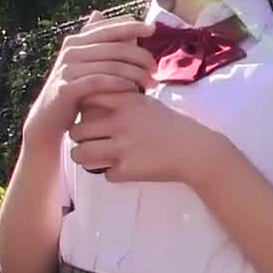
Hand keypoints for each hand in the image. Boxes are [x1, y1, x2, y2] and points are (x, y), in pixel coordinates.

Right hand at [21, 10, 157, 149]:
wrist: (49, 119)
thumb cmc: (77, 91)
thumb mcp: (93, 65)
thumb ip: (110, 45)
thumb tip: (131, 21)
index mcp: (77, 41)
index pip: (108, 27)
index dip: (131, 26)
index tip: (152, 29)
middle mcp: (71, 50)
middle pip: (114, 47)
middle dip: (140, 56)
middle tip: (156, 68)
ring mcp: (67, 68)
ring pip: (110, 65)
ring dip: (135, 74)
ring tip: (152, 83)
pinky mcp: (66, 87)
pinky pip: (99, 82)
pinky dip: (119, 84)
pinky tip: (134, 90)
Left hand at [67, 92, 230, 185]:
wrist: (195, 150)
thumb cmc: (171, 125)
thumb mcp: (147, 103)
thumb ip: (120, 100)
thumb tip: (90, 102)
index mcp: (127, 102)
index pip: (87, 99)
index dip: (81, 108)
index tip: (86, 114)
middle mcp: (122, 123)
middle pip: (78, 130)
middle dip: (78, 137)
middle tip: (85, 140)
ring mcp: (123, 148)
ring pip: (82, 154)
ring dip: (85, 157)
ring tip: (92, 156)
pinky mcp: (128, 170)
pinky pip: (104, 174)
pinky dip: (111, 173)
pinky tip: (122, 168)